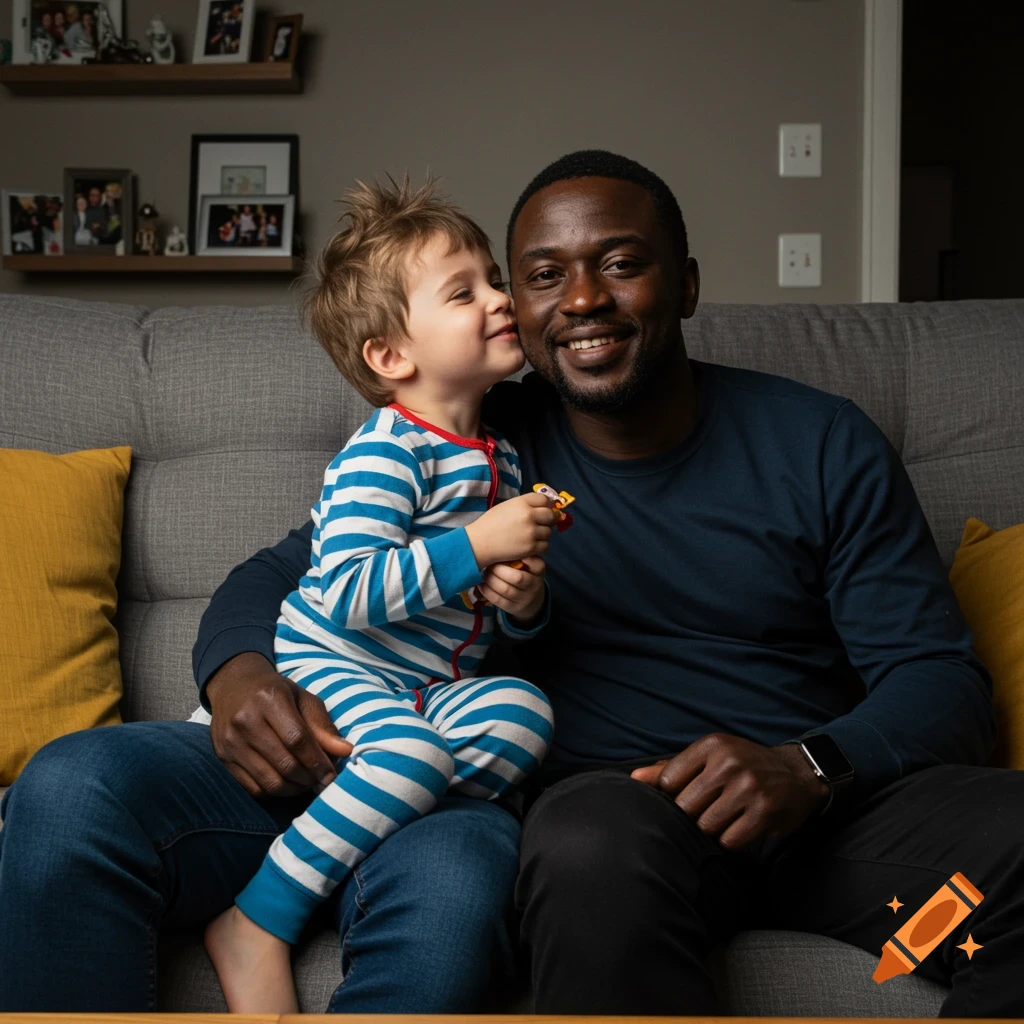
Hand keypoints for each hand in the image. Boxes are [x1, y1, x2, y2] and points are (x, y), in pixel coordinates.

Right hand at [205, 652, 352, 798]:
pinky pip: (253, 788)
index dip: (318, 761)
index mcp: (269, 699)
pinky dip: (275, 792)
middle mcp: (245, 720)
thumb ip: (322, 725)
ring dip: (294, 789)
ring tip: (306, 782)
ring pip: (269, 781)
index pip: (297, 739)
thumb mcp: (302, 698)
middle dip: (309, 778)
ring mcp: (230, 741)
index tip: (331, 774)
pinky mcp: (222, 758)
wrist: (233, 686)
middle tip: (321, 780)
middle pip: (284, 763)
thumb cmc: (275, 692)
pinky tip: (287, 783)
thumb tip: (344, 751)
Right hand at [465, 492, 556, 566]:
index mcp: (521, 503)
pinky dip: (540, 546)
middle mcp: (529, 515)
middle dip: (550, 519)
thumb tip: (543, 507)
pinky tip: (530, 545)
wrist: (479, 542)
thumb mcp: (506, 507)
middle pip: (551, 515)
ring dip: (543, 534)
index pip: (544, 500)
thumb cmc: (490, 523)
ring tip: (532, 536)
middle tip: (545, 523)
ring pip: (549, 532)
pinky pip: (545, 545)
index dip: (547, 505)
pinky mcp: (531, 547)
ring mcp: (531, 532)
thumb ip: (524, 505)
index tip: (546, 509)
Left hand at [477, 555, 545, 624]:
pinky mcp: (513, 607)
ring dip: (491, 580)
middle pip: (517, 578)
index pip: (535, 563)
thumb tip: (497, 544)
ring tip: (484, 572)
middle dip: (499, 570)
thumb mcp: (529, 562)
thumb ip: (519, 554)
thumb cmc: (525, 572)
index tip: (506, 552)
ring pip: (506, 590)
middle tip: (489, 564)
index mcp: (539, 570)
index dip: (520, 557)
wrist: (531, 599)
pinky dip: (487, 591)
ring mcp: (524, 598)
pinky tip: (481, 584)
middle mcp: (534, 584)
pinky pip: (498, 600)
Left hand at [630, 734, 829, 851]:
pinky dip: (731, 841)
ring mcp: (748, 788)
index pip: (669, 781)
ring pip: (706, 827)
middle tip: (708, 810)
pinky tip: (740, 827)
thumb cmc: (742, 765)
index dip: (674, 795)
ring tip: (725, 817)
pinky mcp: (765, 813)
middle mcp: (729, 763)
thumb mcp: (709, 758)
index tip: (689, 795)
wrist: (797, 773)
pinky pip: (730, 841)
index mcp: (711, 745)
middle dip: (692, 815)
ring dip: (712, 830)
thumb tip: (633, 779)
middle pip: (685, 807)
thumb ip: (670, 768)